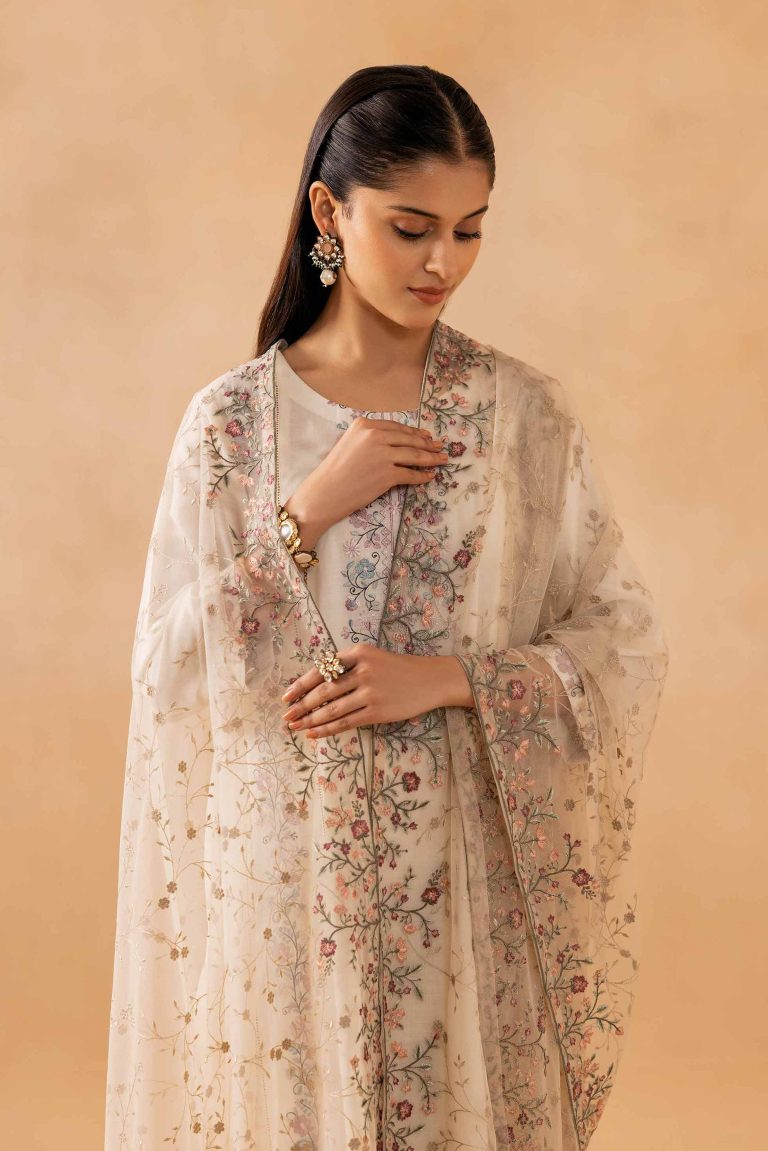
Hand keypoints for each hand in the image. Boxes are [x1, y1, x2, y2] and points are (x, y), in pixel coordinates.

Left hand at [280, 644, 466, 738]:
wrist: (431, 680)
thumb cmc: (400, 669)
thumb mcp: (374, 657)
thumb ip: (348, 667)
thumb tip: (316, 686)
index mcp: (359, 652)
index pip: (322, 669)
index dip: (301, 684)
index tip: (286, 695)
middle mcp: (363, 670)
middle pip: (323, 691)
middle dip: (301, 705)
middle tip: (286, 715)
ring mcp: (370, 692)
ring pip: (332, 709)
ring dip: (310, 719)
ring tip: (295, 726)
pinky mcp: (377, 711)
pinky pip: (346, 722)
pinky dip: (326, 729)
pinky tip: (313, 733)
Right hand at [288, 417, 449, 545]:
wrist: (325, 492)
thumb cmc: (335, 470)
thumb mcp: (350, 443)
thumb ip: (370, 437)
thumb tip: (398, 441)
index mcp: (364, 424)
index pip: (397, 427)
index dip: (415, 433)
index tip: (427, 436)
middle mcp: (374, 436)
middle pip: (409, 439)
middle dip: (428, 444)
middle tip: (440, 447)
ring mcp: (382, 455)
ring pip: (415, 455)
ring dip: (431, 458)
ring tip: (441, 460)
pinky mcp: (387, 475)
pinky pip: (411, 474)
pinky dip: (423, 476)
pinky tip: (430, 476)